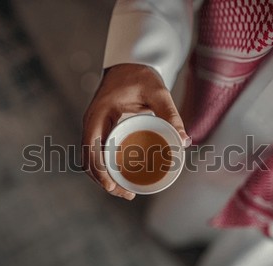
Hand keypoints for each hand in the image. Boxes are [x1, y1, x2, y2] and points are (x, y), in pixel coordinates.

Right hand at [82, 64, 189, 199]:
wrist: (128, 64)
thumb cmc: (141, 76)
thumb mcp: (158, 92)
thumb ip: (170, 114)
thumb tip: (184, 141)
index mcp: (99, 114)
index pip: (92, 149)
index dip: (99, 171)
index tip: (112, 186)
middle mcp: (91, 122)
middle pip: (88, 160)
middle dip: (103, 181)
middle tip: (126, 194)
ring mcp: (93, 127)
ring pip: (90, 160)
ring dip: (102, 178)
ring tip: (124, 192)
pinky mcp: (99, 129)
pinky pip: (96, 153)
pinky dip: (104, 169)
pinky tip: (118, 178)